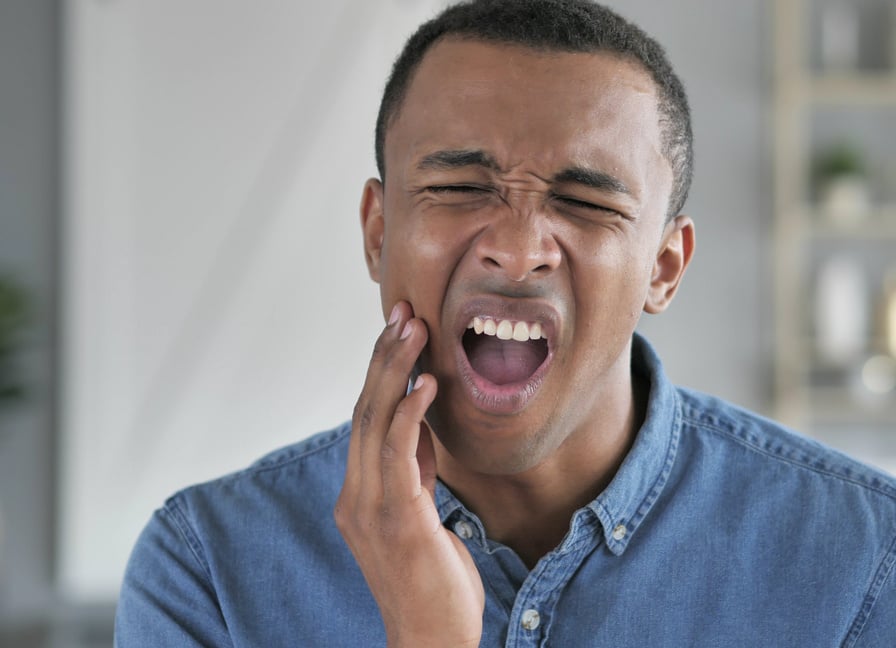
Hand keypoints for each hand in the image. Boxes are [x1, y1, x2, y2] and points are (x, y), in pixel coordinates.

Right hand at [335, 301, 483, 646]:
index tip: (400, 330)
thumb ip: (416, 474)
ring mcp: (371, 508)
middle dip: (384, 357)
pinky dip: (411, 415)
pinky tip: (427, 384)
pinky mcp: (397, 519)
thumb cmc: (434, 583)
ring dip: (395, 372)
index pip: (366, 419)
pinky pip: (399, 455)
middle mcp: (356, 496)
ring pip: (375, 423)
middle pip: (364, 410)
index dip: (380, 372)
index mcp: (360, 494)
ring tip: (414, 330)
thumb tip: (423, 430)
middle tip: (404, 312)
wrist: (432, 640)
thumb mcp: (424, 516)